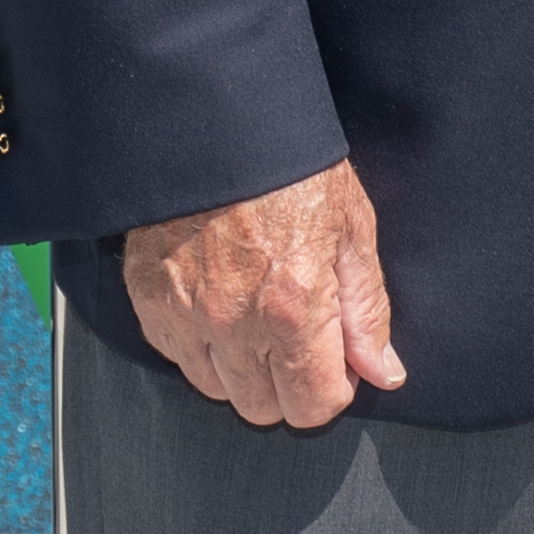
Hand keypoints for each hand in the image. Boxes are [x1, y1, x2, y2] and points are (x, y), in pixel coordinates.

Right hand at [125, 159, 406, 429]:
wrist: (218, 124)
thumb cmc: (294, 171)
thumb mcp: (351, 230)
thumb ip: (366, 311)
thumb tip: (384, 372)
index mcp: (294, 311)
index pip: (313, 407)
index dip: (331, 388)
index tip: (335, 358)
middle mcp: (234, 326)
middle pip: (263, 410)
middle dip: (288, 383)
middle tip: (298, 334)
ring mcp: (184, 317)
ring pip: (216, 391)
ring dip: (241, 369)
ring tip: (257, 314)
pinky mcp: (149, 302)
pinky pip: (176, 357)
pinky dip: (199, 345)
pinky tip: (219, 302)